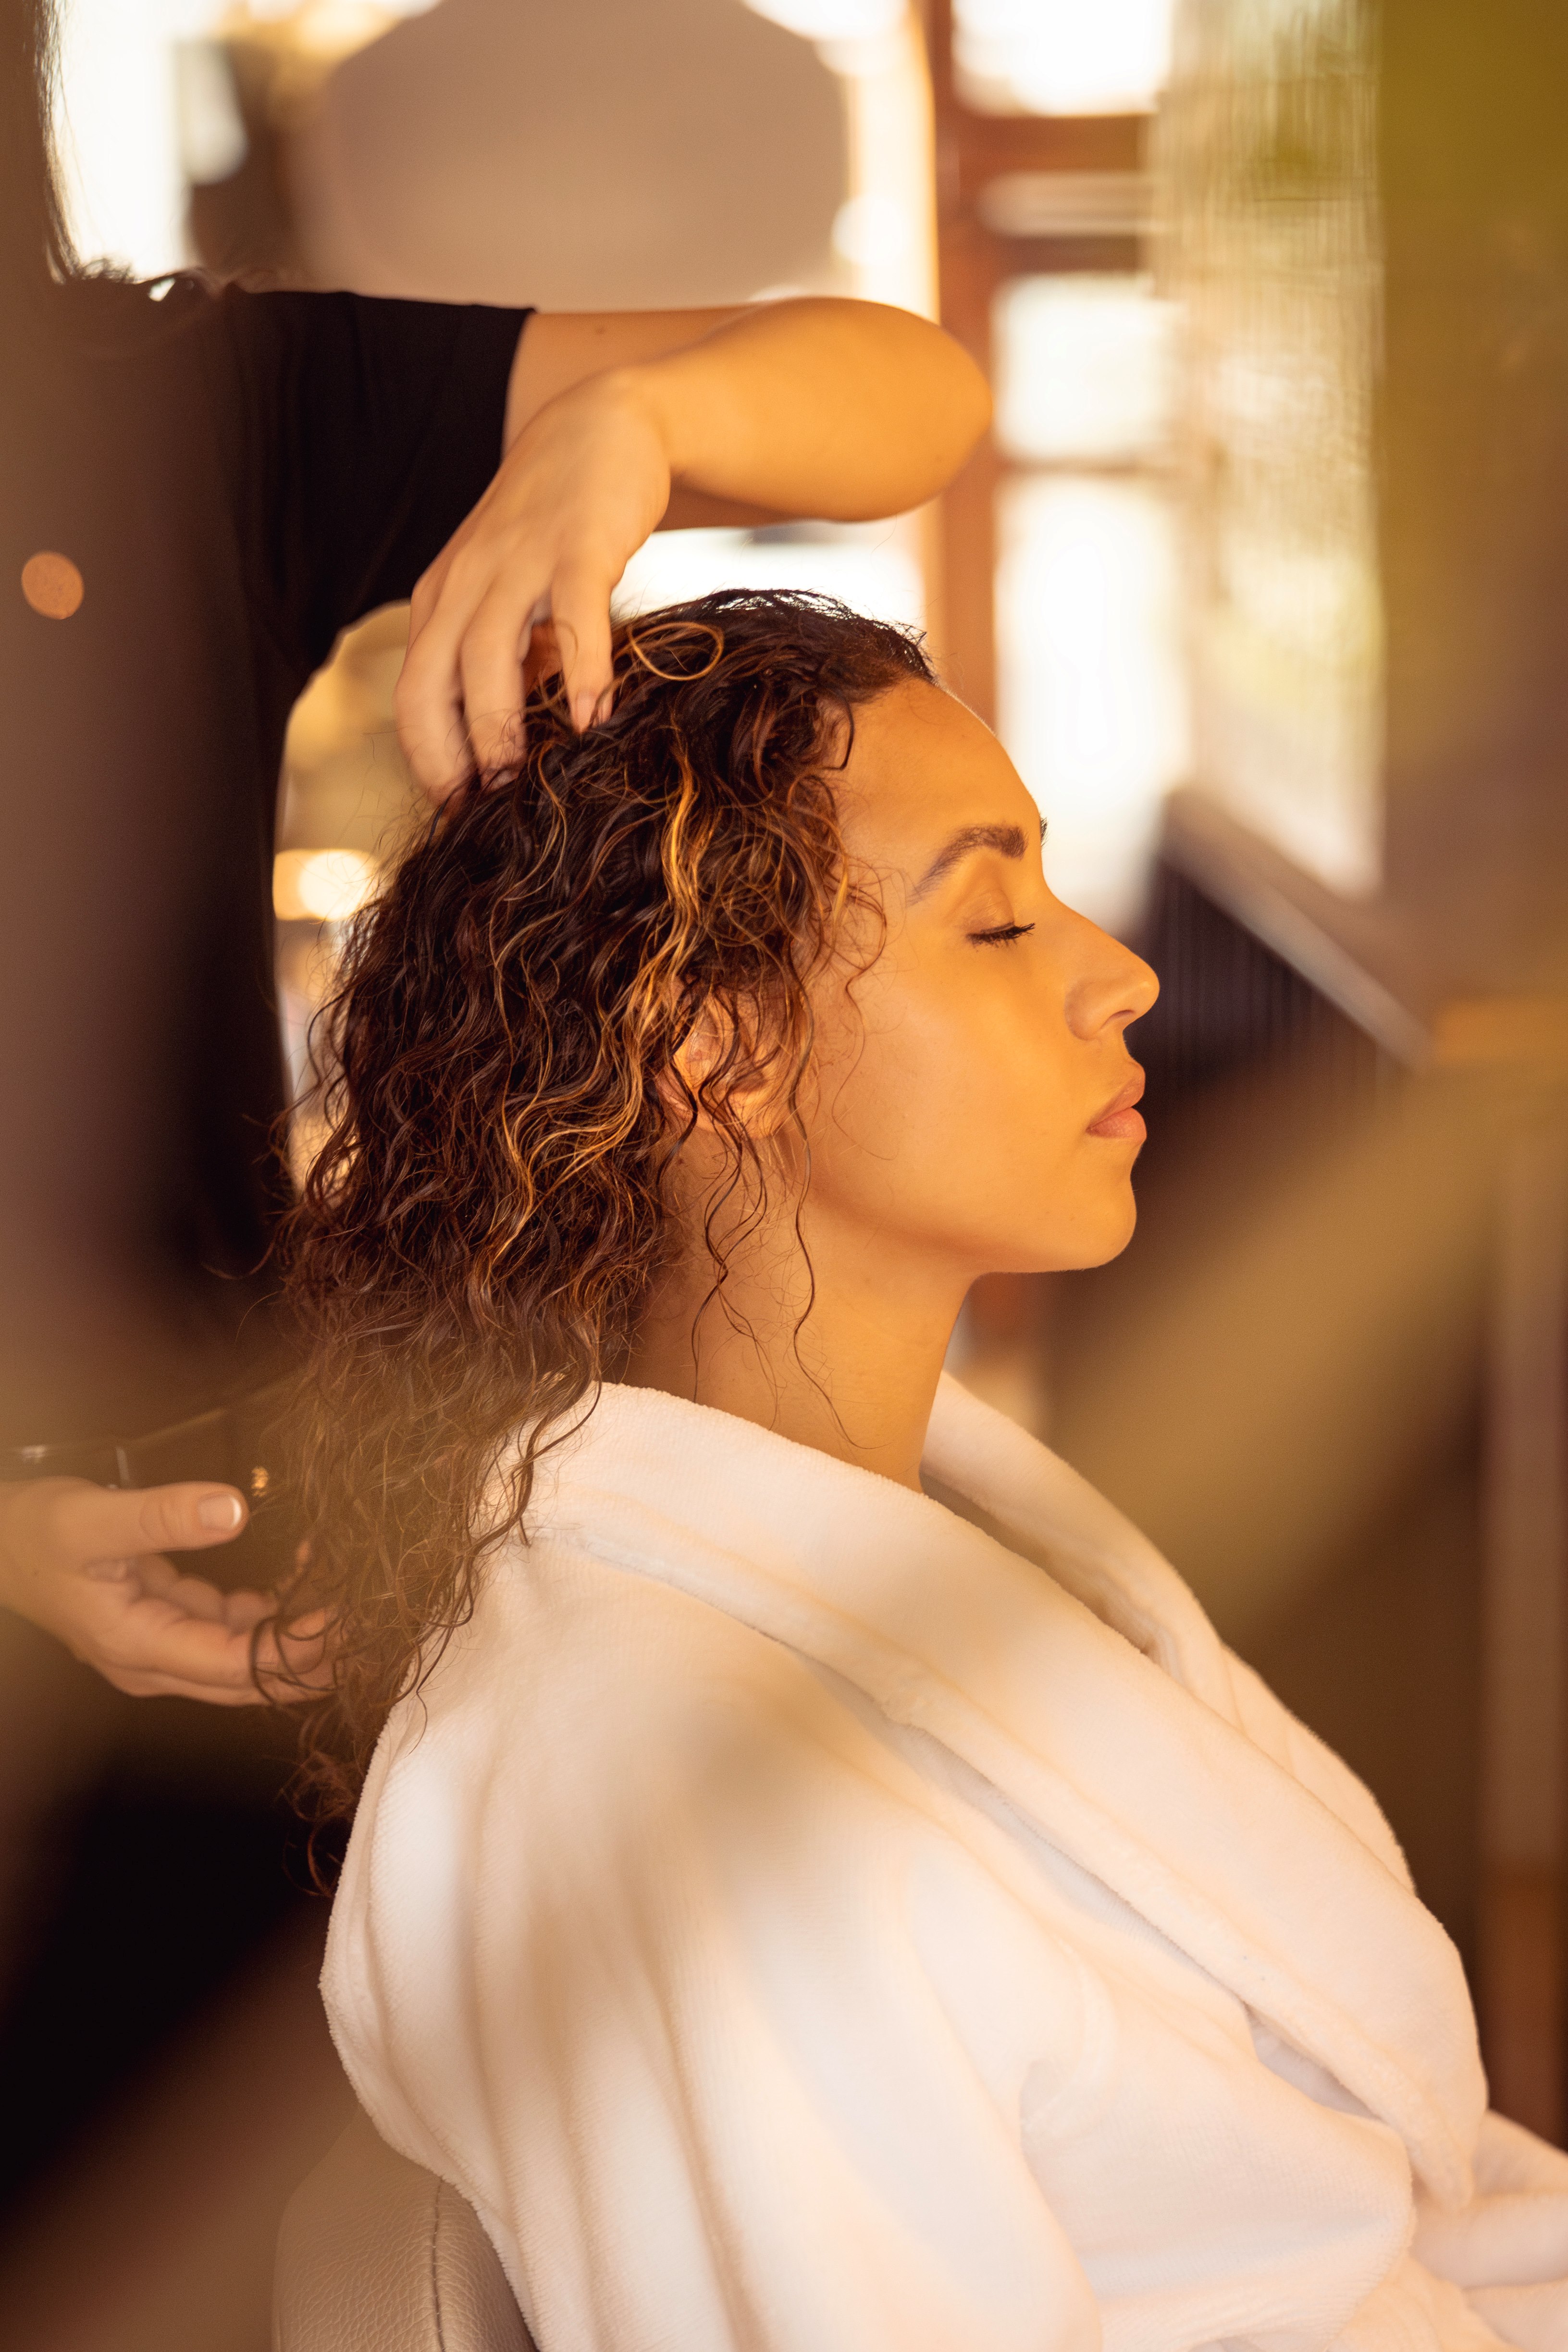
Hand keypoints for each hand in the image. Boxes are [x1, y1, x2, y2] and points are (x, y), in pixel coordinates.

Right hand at [0, 1478, 330, 1704]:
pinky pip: (230, 1631)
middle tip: (371, 1627)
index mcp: (139, 1646)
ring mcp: (160, 1645)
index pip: (237, 1666)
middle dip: (313, 1660)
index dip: (296, 1651)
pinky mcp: (165, 1624)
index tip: (346, 1622)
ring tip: (350, 1604)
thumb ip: (162, 1515)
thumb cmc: (34, 1533)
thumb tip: (231, 1509)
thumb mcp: (93, 1518)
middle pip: (250, 1678)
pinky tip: (302, 1581)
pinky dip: (268, 1613)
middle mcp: (154, 1661)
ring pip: (245, 1658)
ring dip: (295, 1638)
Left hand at [392, 299, 990, 801]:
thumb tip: (517, 744)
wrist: (605, 425)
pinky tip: (595, 718)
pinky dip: (581, 672)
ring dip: (501, 728)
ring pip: (486, 657)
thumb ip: (511, 661)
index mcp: (443, 599)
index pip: (414, 695)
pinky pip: (572, 618)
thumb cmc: (559, 524)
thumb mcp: (515, 596)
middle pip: (430, 683)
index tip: (460, 812)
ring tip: (525, 784)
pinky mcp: (577, 545)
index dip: (429, 760)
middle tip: (481, 814)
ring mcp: (518, 561)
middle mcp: (465, 581)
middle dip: (448, 757)